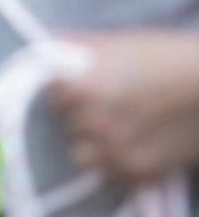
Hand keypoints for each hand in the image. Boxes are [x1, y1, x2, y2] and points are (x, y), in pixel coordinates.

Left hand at [50, 31, 198, 183]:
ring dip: (98, 144)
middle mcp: (89, 124)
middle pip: (69, 124)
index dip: (70, 89)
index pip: (53, 95)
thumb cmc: (169, 57)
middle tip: (116, 103)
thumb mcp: (119, 42)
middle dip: (84, 115)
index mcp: (78, 89)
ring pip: (84, 154)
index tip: (89, 84)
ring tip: (126, 128)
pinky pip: (111, 174)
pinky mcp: (136, 174)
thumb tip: (46, 50)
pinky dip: (121, 162)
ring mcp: (112, 152)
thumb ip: (77, 47)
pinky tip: (141, 144)